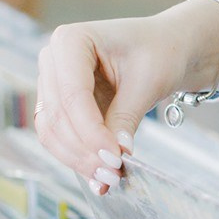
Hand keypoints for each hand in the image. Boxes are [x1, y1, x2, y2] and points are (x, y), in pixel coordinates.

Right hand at [34, 0, 218, 191]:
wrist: (166, 48)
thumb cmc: (159, 52)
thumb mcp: (147, 82)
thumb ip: (125, 118)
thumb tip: (114, 157)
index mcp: (71, 40)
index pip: (72, 96)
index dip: (91, 132)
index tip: (114, 158)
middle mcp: (53, 59)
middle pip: (57, 116)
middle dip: (84, 150)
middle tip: (112, 174)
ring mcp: (52, 82)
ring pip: (52, 131)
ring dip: (78, 159)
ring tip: (108, 179)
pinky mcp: (59, 104)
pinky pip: (60, 136)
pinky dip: (78, 157)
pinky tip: (99, 176)